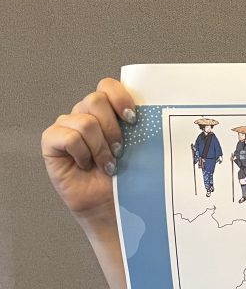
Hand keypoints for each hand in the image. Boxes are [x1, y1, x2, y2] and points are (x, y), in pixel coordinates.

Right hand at [41, 78, 135, 218]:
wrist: (111, 203)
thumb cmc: (124, 175)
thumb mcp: (136, 145)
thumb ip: (136, 124)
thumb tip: (150, 112)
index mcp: (105, 110)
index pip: (107, 86)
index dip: (120, 98)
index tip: (133, 119)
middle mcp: (84, 113)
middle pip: (95, 100)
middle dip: (112, 128)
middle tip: (119, 150)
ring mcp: (66, 126)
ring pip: (84, 121)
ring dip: (100, 147)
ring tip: (107, 164)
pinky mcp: (51, 141)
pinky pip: (68, 137)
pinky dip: (82, 153)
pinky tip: (86, 165)